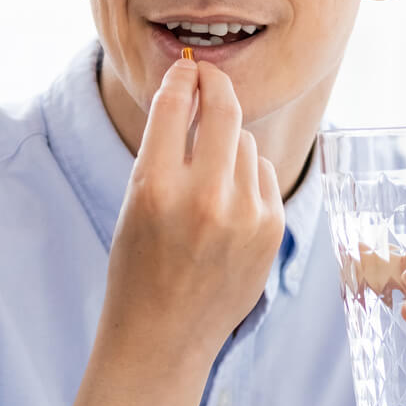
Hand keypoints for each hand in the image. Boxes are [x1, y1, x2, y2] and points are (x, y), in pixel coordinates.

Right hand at [100, 53, 284, 367]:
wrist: (165, 335)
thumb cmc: (139, 266)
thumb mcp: (134, 203)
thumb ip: (163, 150)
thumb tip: (193, 91)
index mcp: (155, 188)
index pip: (175, 106)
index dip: (182, 79)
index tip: (186, 70)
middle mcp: (203, 198)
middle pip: (224, 110)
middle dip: (216, 85)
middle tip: (209, 78)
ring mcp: (244, 214)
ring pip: (245, 143)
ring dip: (228, 144)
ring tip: (207, 178)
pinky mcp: (271, 227)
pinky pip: (263, 173)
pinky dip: (248, 176)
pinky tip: (228, 205)